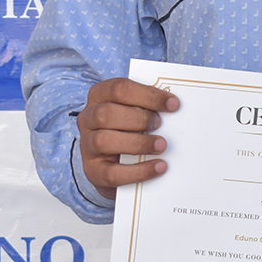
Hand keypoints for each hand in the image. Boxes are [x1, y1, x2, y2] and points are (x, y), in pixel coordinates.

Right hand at [76, 78, 178, 199]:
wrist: (113, 164)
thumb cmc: (128, 128)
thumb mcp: (134, 111)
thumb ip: (147, 106)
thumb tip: (174, 106)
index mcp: (99, 96)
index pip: (119, 89)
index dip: (148, 95)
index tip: (173, 104)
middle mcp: (88, 118)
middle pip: (106, 113)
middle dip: (138, 118)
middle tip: (160, 124)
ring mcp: (87, 146)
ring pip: (104, 141)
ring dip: (138, 143)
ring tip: (161, 145)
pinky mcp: (93, 171)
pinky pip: (112, 173)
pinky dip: (139, 171)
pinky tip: (159, 166)